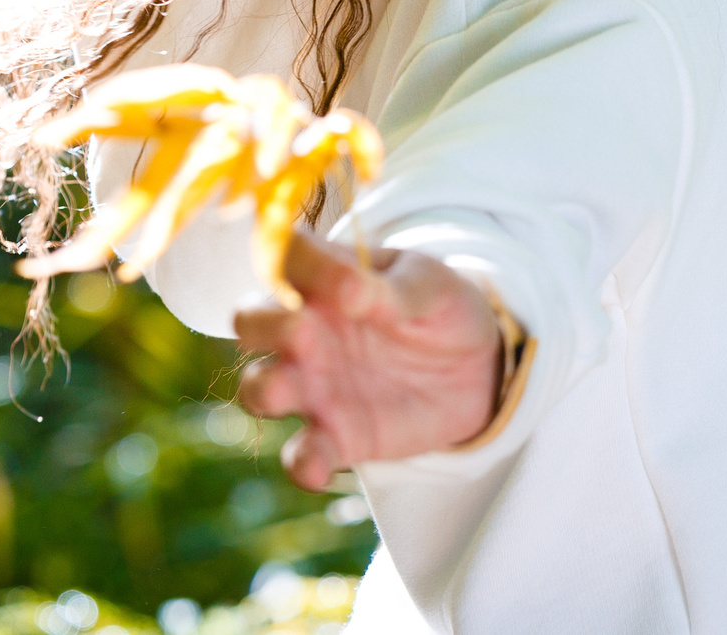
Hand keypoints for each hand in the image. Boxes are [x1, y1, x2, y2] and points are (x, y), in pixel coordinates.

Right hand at [234, 228, 503, 489]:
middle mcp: (305, 329)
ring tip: (285, 393)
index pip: (285, 257)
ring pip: (257, 387)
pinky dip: (300, 463)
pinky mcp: (336, 435)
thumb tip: (350, 291)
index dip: (297, 265)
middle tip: (302, 331)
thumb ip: (389, 289)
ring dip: (262, 389)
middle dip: (262, 326)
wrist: (478, 366)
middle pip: (249, 321)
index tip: (346, 284)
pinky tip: (315, 469)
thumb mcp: (428, 283)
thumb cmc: (439, 306)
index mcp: (324, 277)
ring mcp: (314, 384)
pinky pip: (301, 453)